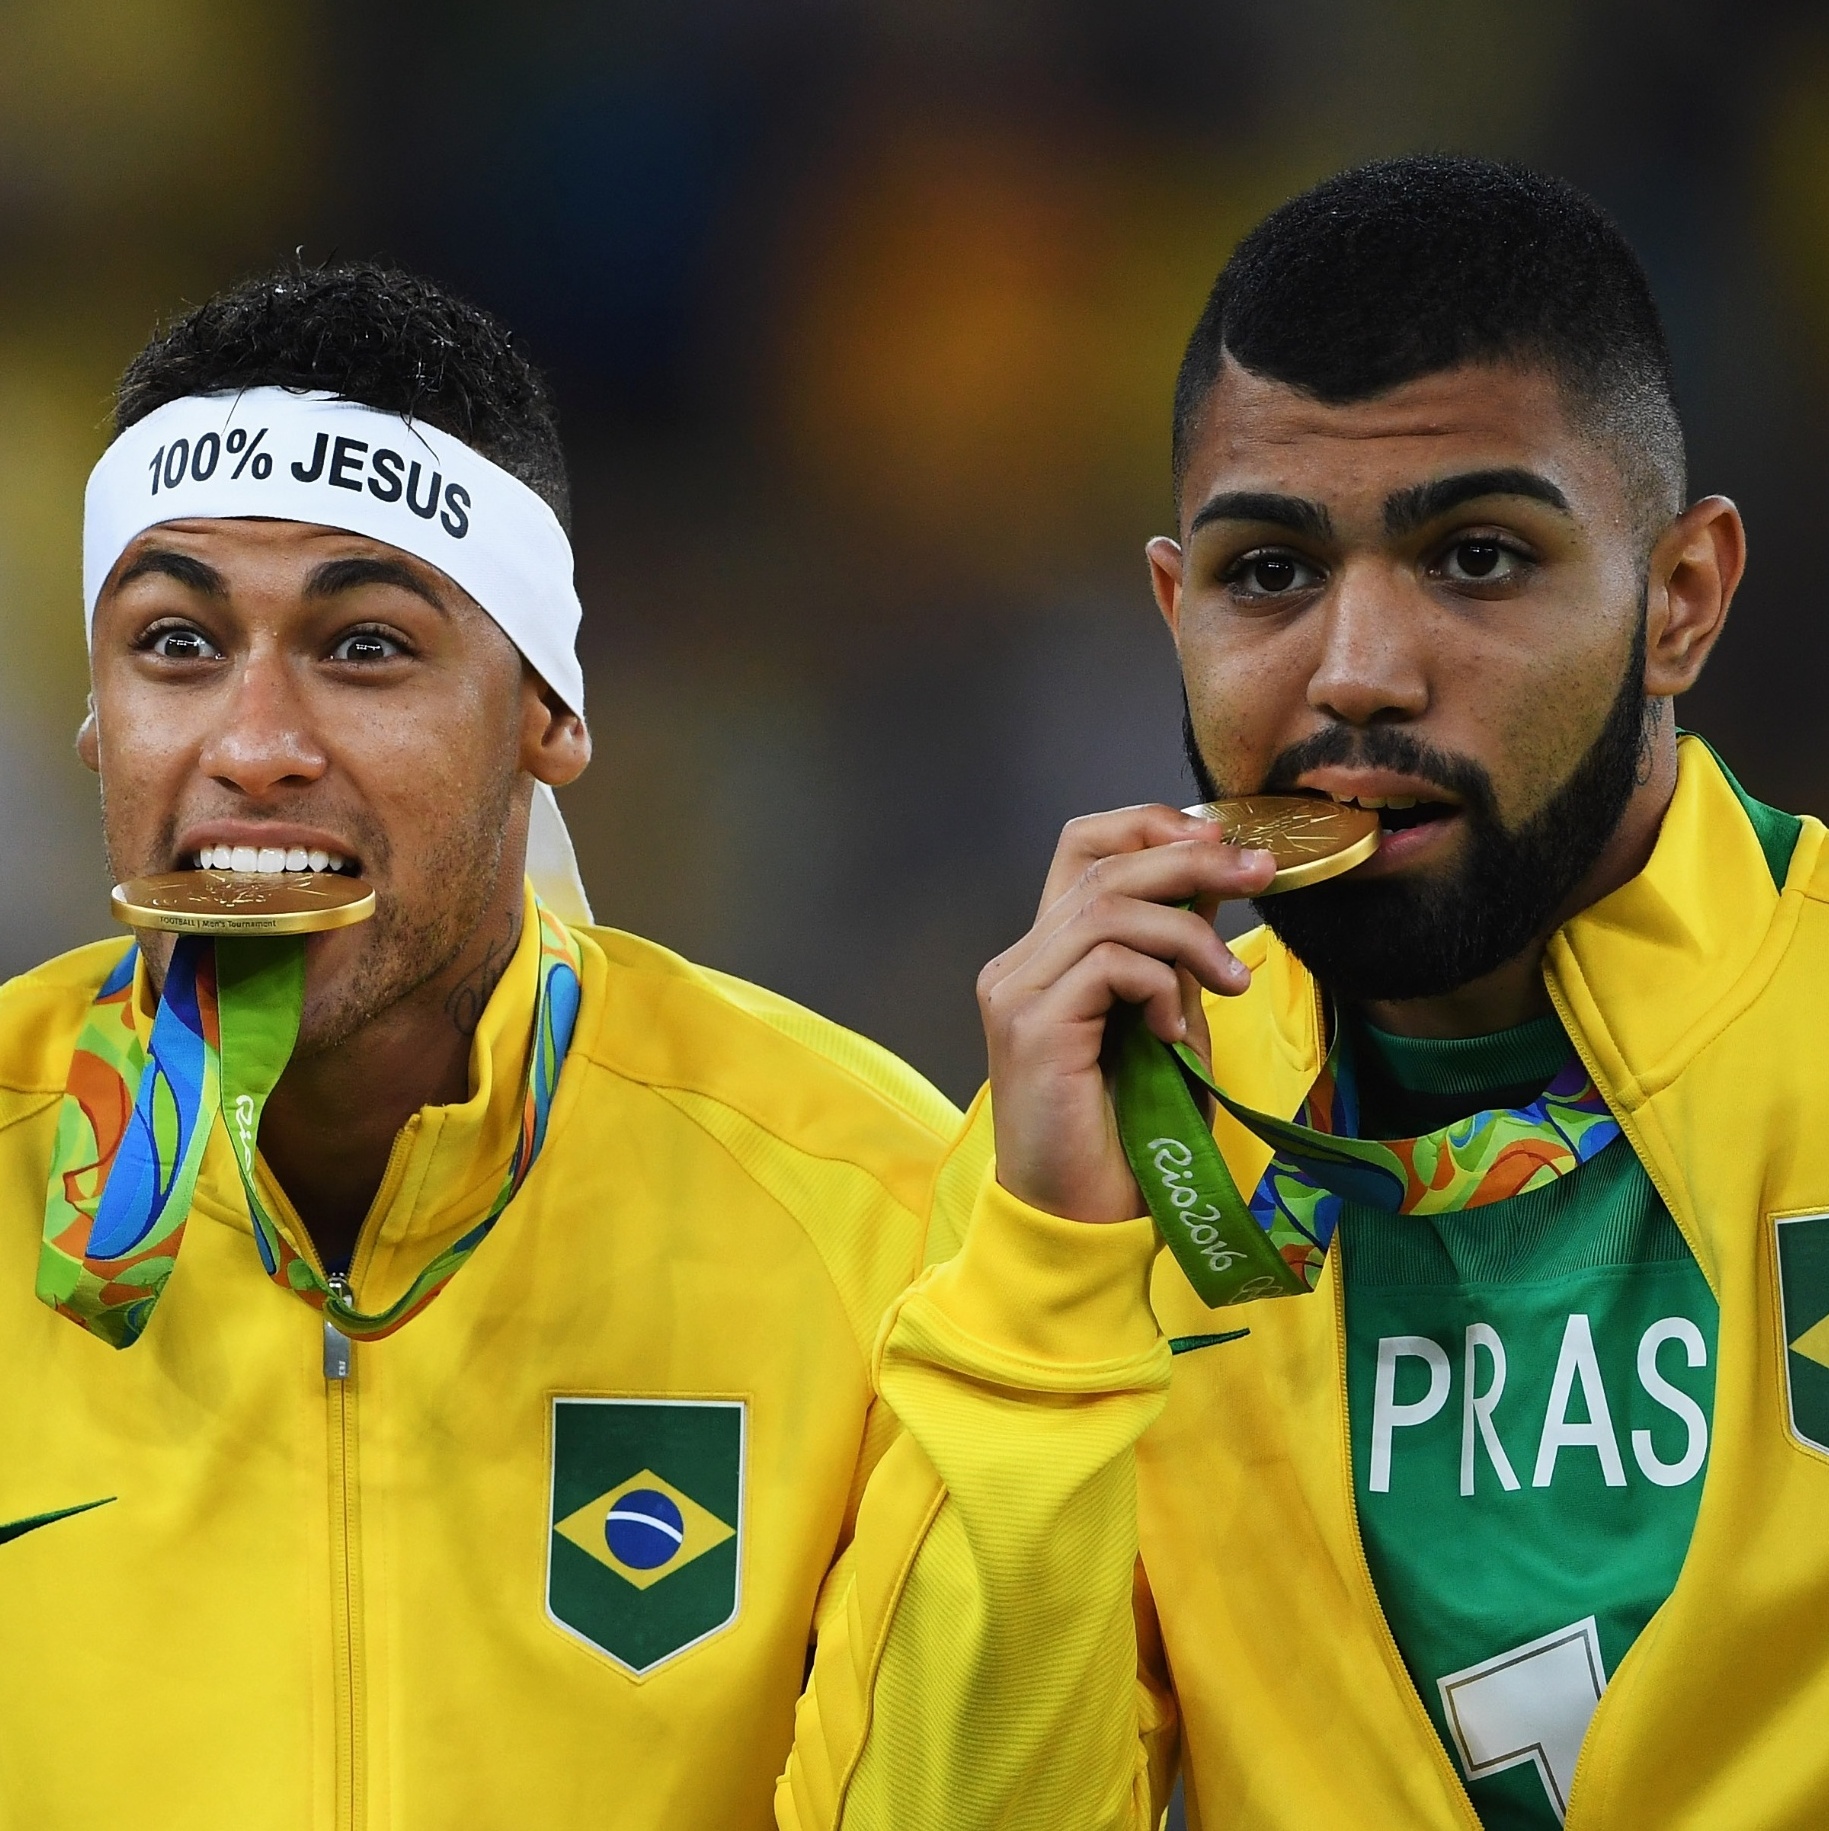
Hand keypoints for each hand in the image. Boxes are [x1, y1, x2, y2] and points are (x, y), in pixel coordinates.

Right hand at [977, 805, 1275, 1223]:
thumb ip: (1174, 960)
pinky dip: (1161, 985)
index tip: (1220, 843)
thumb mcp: (1165, 1026)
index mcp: (1045, 957)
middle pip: (1103, 864)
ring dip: (1190, 934)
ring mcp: (1017, 991)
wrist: (1082, 1221)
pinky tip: (1173, 1034)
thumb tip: (1215, 885)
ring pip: (1112, 907)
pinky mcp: (1032, 1025)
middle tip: (1262, 871)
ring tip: (1232, 982)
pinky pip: (1111, 963)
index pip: (1081, 847)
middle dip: (1194, 859)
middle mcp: (1019, 963)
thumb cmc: (1127, 1137)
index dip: (1148, 825)